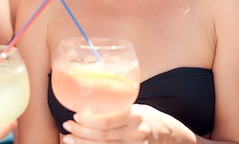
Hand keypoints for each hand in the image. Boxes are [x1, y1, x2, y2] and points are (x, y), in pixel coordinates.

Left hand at [61, 104, 191, 143]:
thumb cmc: (148, 117)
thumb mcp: (136, 107)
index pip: (109, 120)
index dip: (89, 120)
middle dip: (82, 132)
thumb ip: (117, 107)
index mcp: (136, 115)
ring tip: (69, 138)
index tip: (76, 115)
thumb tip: (88, 100)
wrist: (171, 136)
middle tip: (67, 126)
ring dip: (84, 143)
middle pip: (104, 136)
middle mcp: (137, 133)